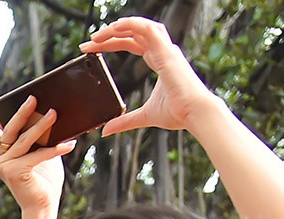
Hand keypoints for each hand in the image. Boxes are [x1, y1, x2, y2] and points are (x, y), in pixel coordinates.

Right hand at [0, 93, 72, 216]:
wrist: (43, 205)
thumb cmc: (43, 179)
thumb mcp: (39, 152)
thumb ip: (37, 137)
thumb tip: (49, 112)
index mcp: (0, 154)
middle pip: (9, 130)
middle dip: (22, 112)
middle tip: (33, 99)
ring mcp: (3, 167)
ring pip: (24, 140)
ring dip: (41, 126)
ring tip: (54, 114)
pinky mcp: (15, 172)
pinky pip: (37, 155)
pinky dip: (54, 149)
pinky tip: (69, 144)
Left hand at [82, 17, 222, 135]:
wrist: (195, 114)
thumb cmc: (178, 113)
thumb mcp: (144, 116)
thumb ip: (125, 121)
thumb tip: (106, 130)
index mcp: (160, 61)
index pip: (133, 44)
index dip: (113, 43)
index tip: (92, 49)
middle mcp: (164, 51)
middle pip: (134, 34)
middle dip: (110, 34)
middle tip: (88, 41)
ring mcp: (166, 50)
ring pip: (140, 27)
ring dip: (118, 27)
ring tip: (98, 34)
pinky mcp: (166, 52)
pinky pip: (147, 29)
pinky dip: (131, 24)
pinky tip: (114, 27)